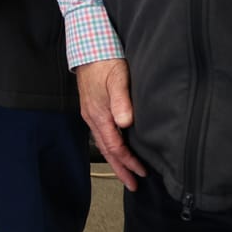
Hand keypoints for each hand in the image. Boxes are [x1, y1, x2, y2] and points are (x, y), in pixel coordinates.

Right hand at [76, 58, 146, 189]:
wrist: (89, 46)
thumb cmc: (106, 60)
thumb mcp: (118, 78)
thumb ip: (122, 100)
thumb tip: (125, 123)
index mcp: (99, 114)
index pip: (114, 146)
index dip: (128, 161)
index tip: (142, 174)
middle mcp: (92, 117)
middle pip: (107, 150)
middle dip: (120, 169)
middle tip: (133, 185)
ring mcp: (91, 113)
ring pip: (103, 143)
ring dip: (116, 159)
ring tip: (127, 172)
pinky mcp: (92, 107)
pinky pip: (101, 134)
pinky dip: (111, 146)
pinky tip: (117, 147)